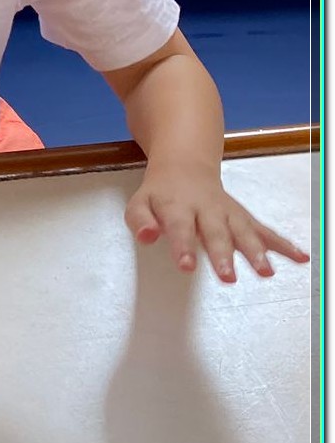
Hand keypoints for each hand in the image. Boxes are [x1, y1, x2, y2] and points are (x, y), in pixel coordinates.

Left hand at [124, 165, 309, 280]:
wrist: (185, 165)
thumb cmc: (161, 192)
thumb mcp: (140, 202)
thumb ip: (140, 220)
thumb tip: (147, 237)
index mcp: (179, 206)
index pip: (181, 227)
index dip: (183, 246)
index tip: (186, 266)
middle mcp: (207, 209)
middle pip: (216, 233)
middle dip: (223, 254)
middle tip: (228, 277)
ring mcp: (229, 213)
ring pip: (244, 231)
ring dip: (256, 251)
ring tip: (266, 272)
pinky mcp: (244, 217)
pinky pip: (265, 231)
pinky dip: (283, 244)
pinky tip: (301, 258)